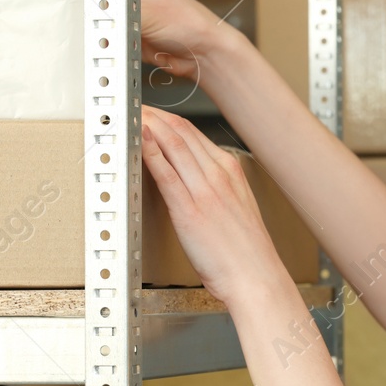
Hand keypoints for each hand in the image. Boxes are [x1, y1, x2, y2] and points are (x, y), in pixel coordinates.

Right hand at [50, 0, 240, 86]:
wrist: (200, 51)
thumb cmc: (182, 18)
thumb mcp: (139, 3)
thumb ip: (108, 1)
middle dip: (65, 10)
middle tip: (51, 22)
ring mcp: (118, 15)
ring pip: (85, 21)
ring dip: (79, 32)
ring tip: (69, 39)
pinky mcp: (121, 37)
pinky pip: (97, 41)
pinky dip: (91, 47)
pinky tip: (86, 53)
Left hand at [141, 105, 290, 304]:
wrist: (257, 277)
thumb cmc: (246, 251)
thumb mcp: (237, 207)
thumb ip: (217, 188)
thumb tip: (192, 179)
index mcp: (231, 171)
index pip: (193, 133)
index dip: (166, 118)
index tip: (150, 113)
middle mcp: (219, 174)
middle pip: (180, 132)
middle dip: (153, 115)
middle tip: (132, 107)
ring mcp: (205, 191)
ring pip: (173, 145)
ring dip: (148, 126)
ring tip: (129, 116)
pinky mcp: (190, 210)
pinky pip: (166, 173)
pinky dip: (150, 152)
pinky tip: (139, 141)